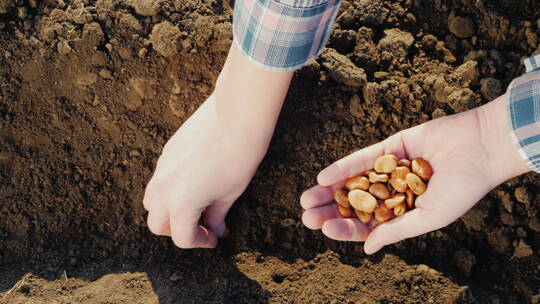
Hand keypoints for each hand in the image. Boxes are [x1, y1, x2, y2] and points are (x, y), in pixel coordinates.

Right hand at [143, 42, 292, 247]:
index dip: (200, 242)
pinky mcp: (166, 151)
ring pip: (151, 200)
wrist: (237, 115)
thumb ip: (217, 215)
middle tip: (201, 226)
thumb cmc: (239, 156)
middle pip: (157, 223)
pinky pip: (159, 179)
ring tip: (194, 206)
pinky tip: (193, 182)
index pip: (181, 236)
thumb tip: (215, 228)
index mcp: (181, 203)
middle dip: (177, 230)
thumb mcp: (230, 193)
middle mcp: (164, 187)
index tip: (214, 238)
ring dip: (168, 210)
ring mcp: (162, 167)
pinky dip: (169, 189)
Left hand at [301, 95, 529, 253]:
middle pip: (356, 203)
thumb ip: (398, 231)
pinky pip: (364, 158)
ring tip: (306, 199)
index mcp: (405, 213)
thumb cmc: (462, 188)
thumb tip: (366, 250)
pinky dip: (344, 167)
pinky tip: (324, 176)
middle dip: (330, 209)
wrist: (481, 146)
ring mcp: (391, 168)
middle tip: (306, 216)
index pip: (370, 224)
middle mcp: (395, 192)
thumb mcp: (430, 217)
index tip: (325, 229)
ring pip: (354, 181)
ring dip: (330, 190)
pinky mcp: (391, 146)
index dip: (346, 227)